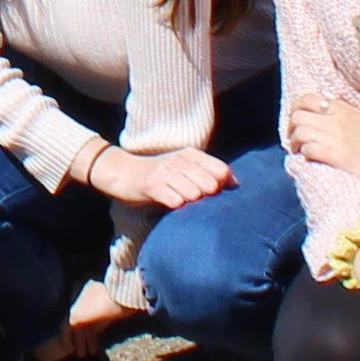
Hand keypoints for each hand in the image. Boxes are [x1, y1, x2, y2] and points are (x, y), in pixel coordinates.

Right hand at [87, 143, 232, 210]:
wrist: (124, 173)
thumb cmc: (160, 175)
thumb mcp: (184, 168)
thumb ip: (209, 173)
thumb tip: (235, 183)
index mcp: (191, 154)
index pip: (221, 171)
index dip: (222, 185)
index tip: (212, 192)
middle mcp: (179, 160)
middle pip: (210, 185)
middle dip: (207, 196)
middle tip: (194, 198)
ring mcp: (164, 171)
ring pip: (194, 194)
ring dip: (190, 202)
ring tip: (180, 200)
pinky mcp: (151, 185)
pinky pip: (175, 201)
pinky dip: (176, 205)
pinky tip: (170, 203)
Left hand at [284, 90, 359, 171]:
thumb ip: (344, 107)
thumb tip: (324, 95)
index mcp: (343, 110)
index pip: (308, 98)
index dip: (296, 107)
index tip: (296, 119)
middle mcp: (338, 121)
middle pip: (298, 116)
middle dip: (291, 128)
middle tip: (294, 138)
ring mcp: (336, 138)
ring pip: (300, 132)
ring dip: (295, 143)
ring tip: (299, 150)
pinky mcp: (336, 156)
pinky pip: (309, 149)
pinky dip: (304, 154)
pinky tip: (309, 159)